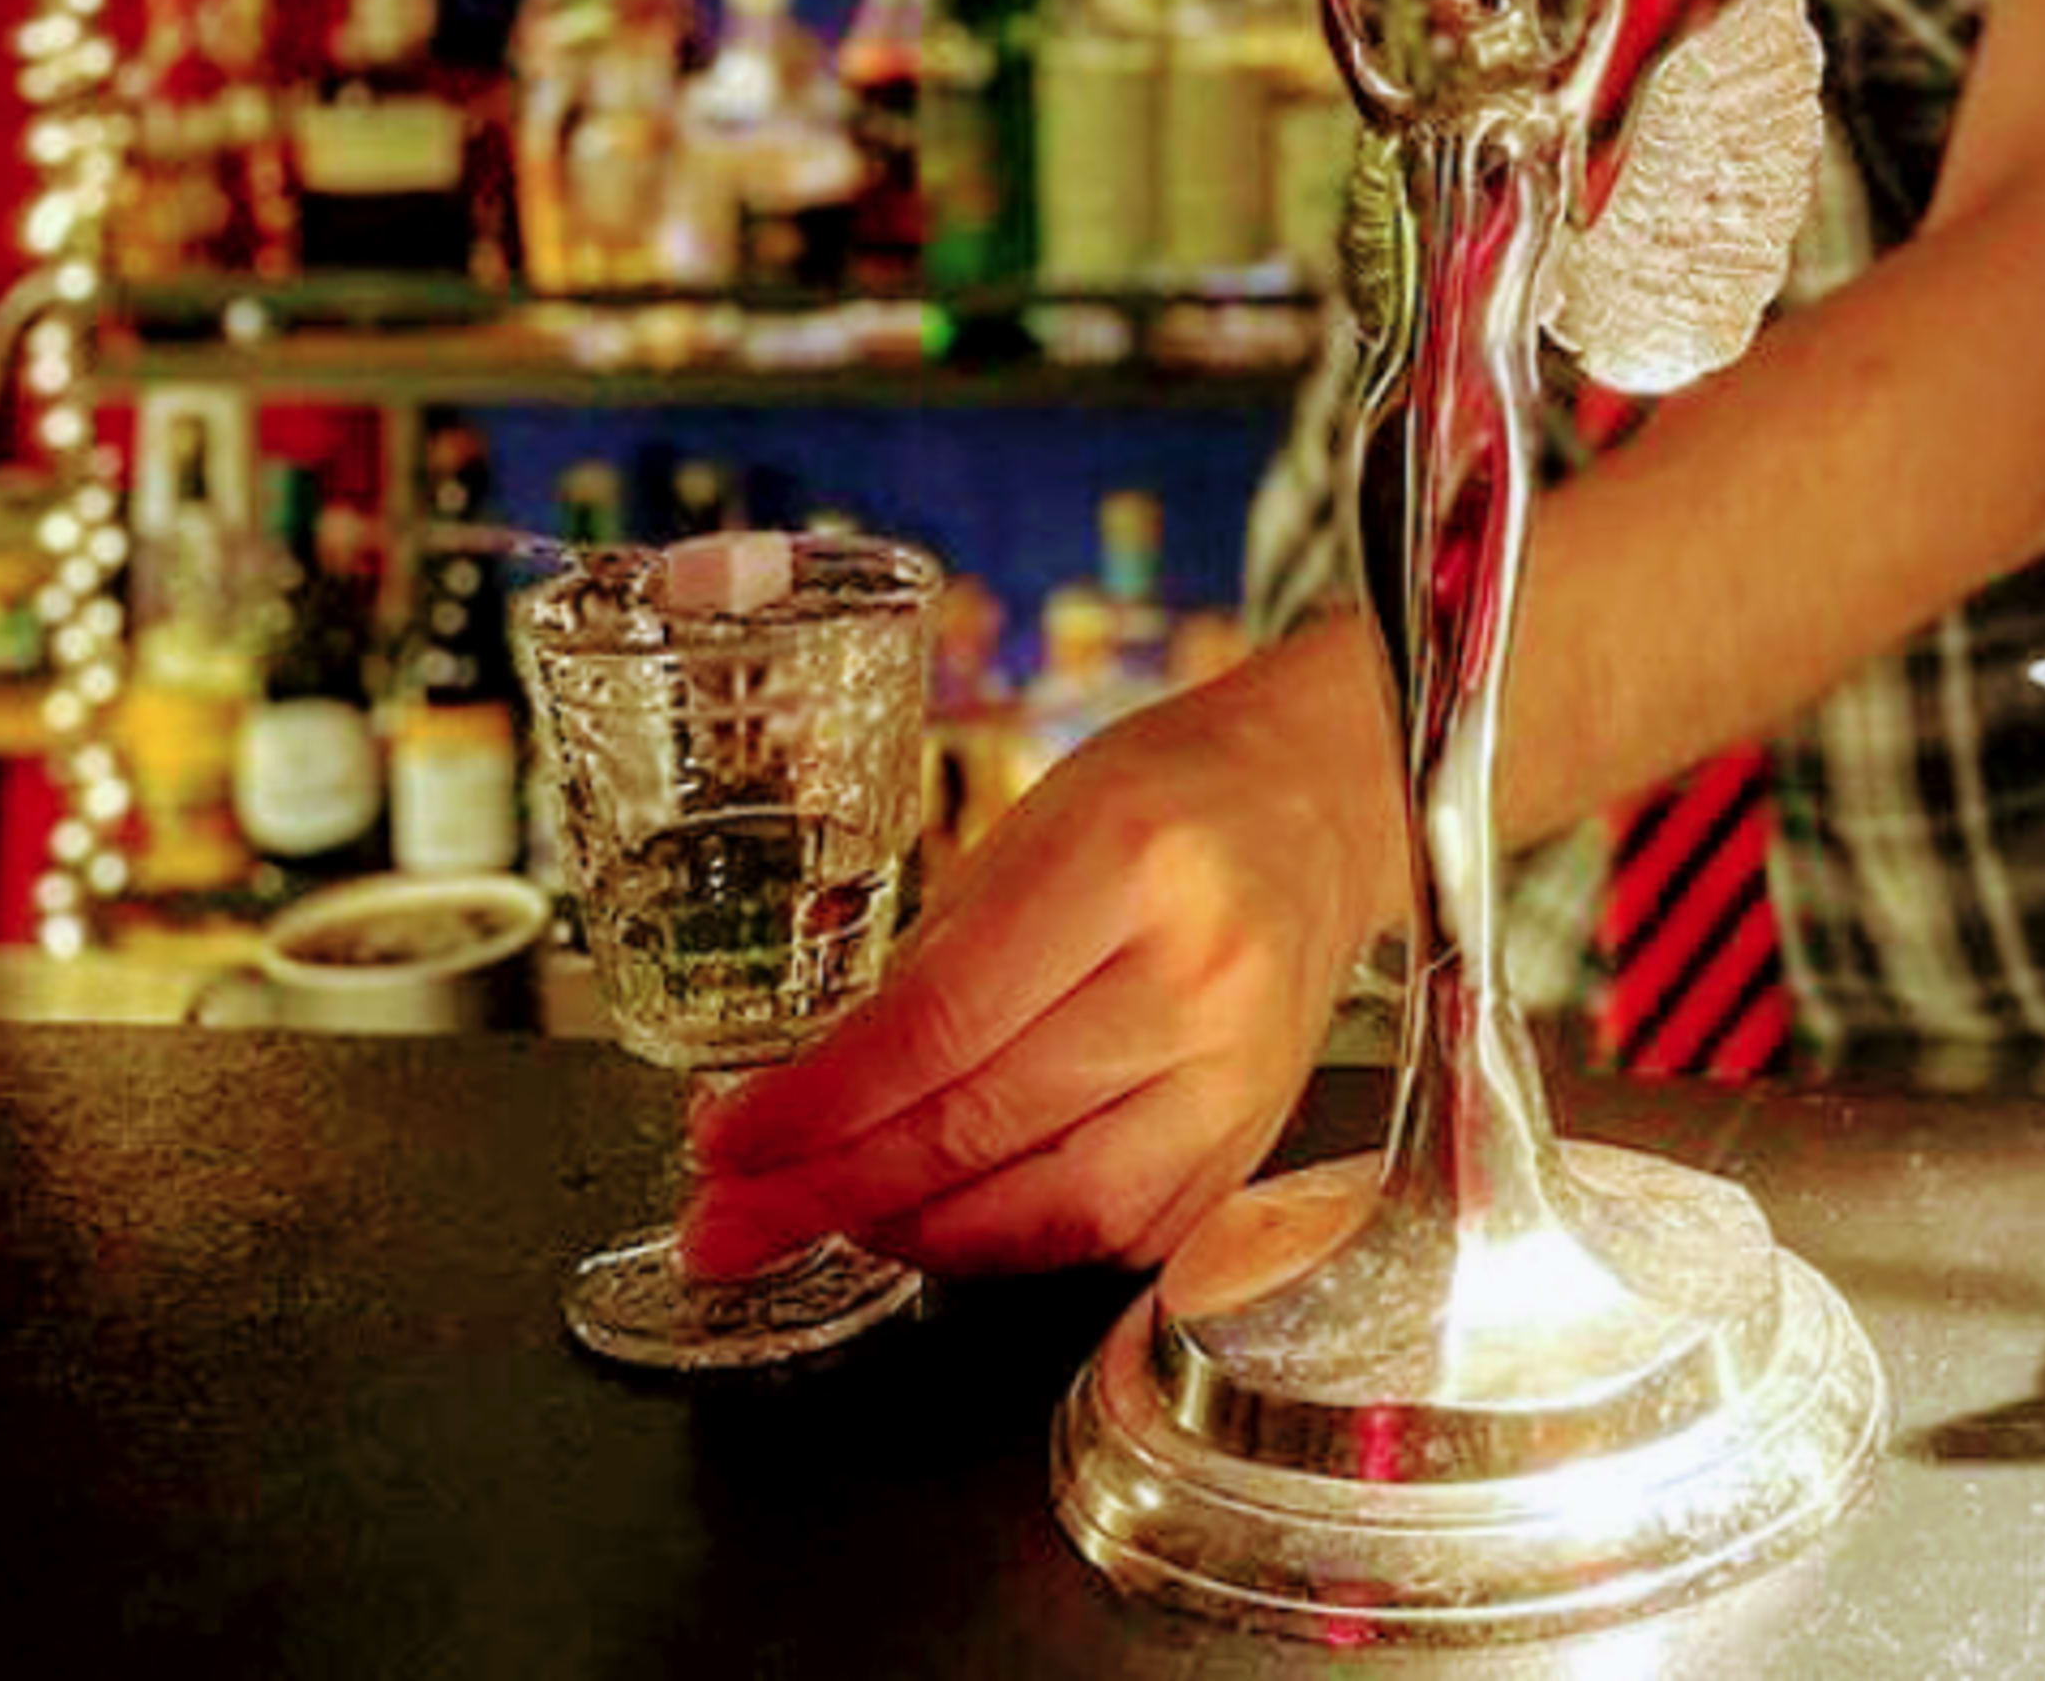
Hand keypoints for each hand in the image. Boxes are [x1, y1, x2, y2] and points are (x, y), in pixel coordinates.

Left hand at [678, 631, 1395, 1283]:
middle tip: (724, 1224)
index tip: (728, 1138)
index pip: (939, 1025)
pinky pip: (1111, 1238)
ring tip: (824, 1220)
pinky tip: (944, 1221)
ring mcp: (1239, 1075)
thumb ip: (930, 964)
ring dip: (906, 1233)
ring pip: (1043, 1210)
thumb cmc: (1166, 800)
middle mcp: (1200, 974)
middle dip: (824, 1190)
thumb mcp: (1032, 826)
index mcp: (1131, 860)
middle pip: (977, 1126)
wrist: (1320, 808)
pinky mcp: (1253, 1141)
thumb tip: (801, 1102)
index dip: (814, 1104)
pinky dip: (1010, 1244)